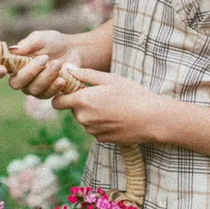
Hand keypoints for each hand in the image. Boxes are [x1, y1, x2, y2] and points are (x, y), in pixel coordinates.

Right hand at [0, 29, 80, 98]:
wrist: (74, 50)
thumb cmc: (53, 42)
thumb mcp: (40, 38)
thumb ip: (26, 44)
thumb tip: (12, 50)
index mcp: (13, 62)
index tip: (2, 69)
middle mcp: (20, 77)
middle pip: (16, 83)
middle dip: (30, 72)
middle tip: (44, 59)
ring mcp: (32, 87)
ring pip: (32, 89)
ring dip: (46, 77)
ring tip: (58, 64)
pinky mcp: (46, 93)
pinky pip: (46, 95)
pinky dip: (54, 87)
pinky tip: (62, 78)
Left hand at [51, 67, 169, 143]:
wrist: (152, 119)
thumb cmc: (133, 95)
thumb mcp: (110, 79)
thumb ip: (85, 75)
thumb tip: (67, 68)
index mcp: (83, 101)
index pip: (57, 102)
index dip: (62, 96)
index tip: (71, 91)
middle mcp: (84, 119)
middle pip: (73, 110)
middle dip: (82, 103)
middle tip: (102, 95)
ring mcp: (92, 131)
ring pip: (85, 120)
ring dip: (93, 114)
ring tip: (113, 106)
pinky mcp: (101, 139)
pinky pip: (95, 129)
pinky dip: (102, 123)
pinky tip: (117, 117)